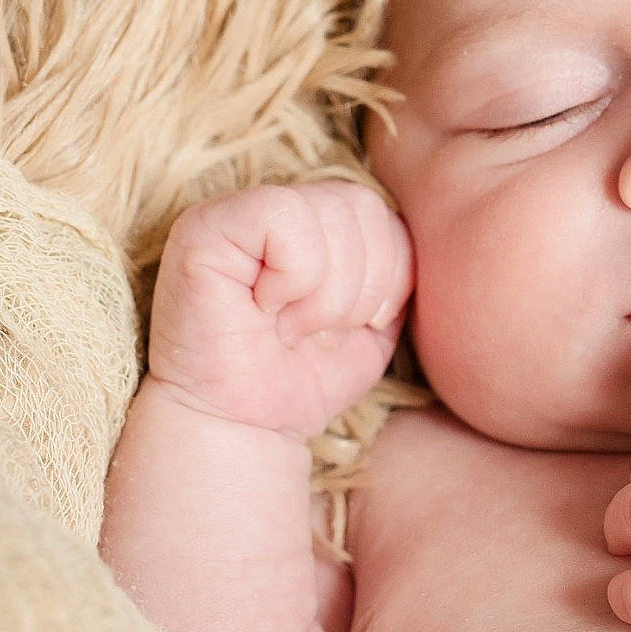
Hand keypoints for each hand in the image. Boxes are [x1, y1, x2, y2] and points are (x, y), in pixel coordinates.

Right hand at [147, 182, 411, 437]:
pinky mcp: (203, 227)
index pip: (383, 212)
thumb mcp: (377, 322)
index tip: (359, 325)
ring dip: (326, 293)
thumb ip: (399, 271)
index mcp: (317, 219)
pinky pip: (282, 217)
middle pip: (362, 204)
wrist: (245, 427)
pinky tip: (265, 310)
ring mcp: (233, 209)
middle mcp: (275, 204)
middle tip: (321, 331)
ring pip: (328, 211)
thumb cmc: (305, 376)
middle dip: (362, 287)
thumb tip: (426, 239)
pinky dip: (292, 278)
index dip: (390, 274)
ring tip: (292, 327)